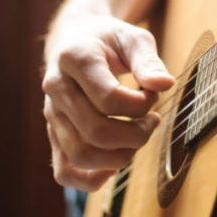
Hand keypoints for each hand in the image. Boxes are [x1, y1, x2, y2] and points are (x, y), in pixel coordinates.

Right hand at [41, 11, 174, 190]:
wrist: (73, 40)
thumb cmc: (108, 39)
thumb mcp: (132, 38)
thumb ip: (148, 60)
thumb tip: (165, 84)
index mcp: (74, 58)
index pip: (108, 98)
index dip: (140, 105)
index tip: (152, 95)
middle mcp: (56, 88)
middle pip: (95, 132)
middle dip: (135, 135)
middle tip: (152, 122)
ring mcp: (52, 114)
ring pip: (80, 155)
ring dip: (119, 157)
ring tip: (136, 138)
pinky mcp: (53, 133)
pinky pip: (64, 171)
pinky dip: (91, 179)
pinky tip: (114, 165)